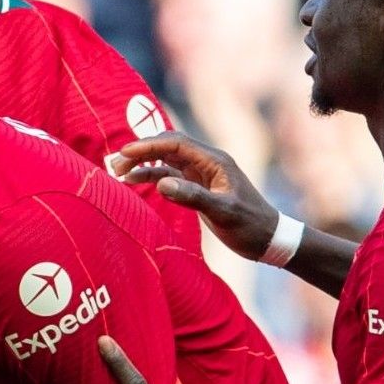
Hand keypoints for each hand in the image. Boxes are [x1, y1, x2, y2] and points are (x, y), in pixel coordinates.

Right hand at [110, 132, 278, 260]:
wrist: (268, 238)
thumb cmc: (250, 225)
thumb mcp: (222, 212)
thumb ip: (192, 196)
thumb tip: (161, 183)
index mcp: (215, 161)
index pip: (176, 144)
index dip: (149, 145)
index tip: (125, 153)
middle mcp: (207, 163)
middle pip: (168, 148)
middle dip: (141, 152)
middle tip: (115, 164)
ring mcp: (202, 174)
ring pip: (166, 161)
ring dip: (143, 164)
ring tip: (119, 172)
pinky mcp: (198, 187)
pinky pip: (170, 175)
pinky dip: (151, 177)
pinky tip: (135, 182)